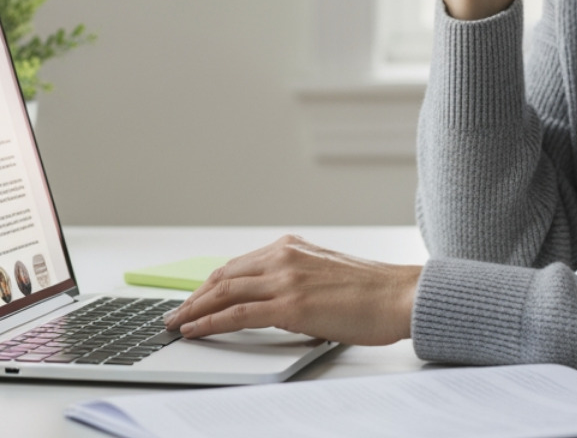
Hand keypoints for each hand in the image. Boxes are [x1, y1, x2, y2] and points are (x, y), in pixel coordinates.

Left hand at [161, 234, 420, 345]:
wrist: (400, 295)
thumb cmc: (374, 291)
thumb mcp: (328, 273)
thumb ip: (300, 280)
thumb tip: (279, 304)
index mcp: (293, 247)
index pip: (239, 265)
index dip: (213, 283)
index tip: (198, 296)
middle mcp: (284, 256)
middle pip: (224, 275)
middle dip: (196, 296)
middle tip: (177, 312)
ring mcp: (285, 279)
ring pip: (224, 292)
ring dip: (194, 309)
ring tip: (176, 323)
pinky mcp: (290, 305)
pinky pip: (237, 314)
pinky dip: (209, 322)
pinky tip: (195, 330)